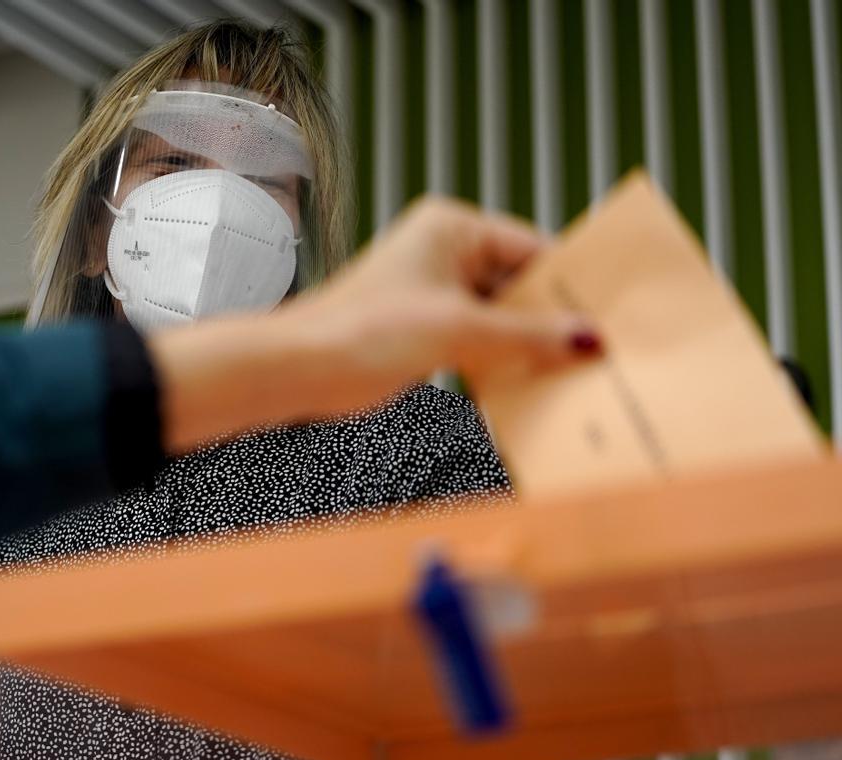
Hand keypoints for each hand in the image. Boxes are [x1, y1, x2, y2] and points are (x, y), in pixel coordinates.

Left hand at [289, 196, 599, 402]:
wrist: (299, 367)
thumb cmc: (359, 331)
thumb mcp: (460, 330)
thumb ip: (528, 334)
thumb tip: (585, 336)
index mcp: (451, 228)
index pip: (531, 248)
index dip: (569, 285)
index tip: (607, 315)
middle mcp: (442, 251)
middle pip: (517, 284)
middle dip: (549, 320)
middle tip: (595, 351)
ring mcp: (432, 289)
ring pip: (498, 315)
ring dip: (524, 345)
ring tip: (566, 372)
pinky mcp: (422, 325)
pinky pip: (477, 337)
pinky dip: (498, 359)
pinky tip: (524, 384)